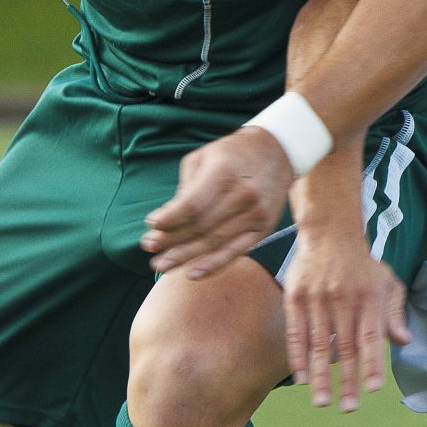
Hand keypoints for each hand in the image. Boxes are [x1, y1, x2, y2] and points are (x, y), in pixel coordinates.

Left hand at [143, 126, 293, 279]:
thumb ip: (186, 189)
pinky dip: (213, 264)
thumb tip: (166, 221)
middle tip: (149, 248)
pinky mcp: (264, 228)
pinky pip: (236, 251)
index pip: (192, 205)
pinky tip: (192, 273)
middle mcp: (243, 195)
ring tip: (162, 264)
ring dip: (185, 256)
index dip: (169, 220)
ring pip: (215, 242)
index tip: (151, 224)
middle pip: (201, 227)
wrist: (277, 152)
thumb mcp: (204, 158)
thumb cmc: (232, 154)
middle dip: (171, 240)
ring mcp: (256, 214)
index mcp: (224, 173)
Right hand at [283, 226, 409, 409]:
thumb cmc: (363, 265)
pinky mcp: (296, 296)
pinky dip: (298, 356)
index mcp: (369, 298)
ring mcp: (318, 298)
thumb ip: (394, 313)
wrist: (330, 232)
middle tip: (348, 408)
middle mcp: (344, 299)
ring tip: (322, 402)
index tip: (374, 388)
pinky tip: (301, 378)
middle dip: (347, 380)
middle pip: (345, 347)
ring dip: (321, 376)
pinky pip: (296, 331)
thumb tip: (404, 341)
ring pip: (319, 344)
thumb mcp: (387, 282)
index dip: (373, 363)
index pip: (372, 336)